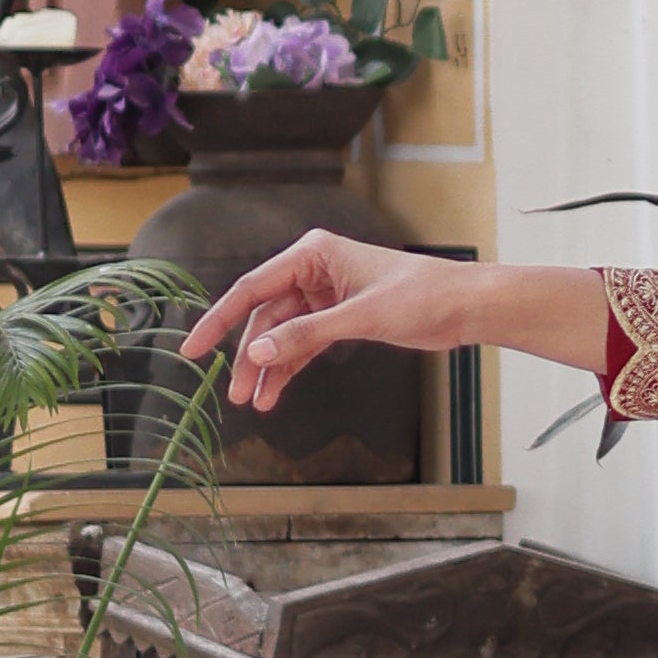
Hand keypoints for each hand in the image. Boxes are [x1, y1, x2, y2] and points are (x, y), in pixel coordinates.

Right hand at [182, 232, 471, 412]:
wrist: (465, 307)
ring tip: (255, 403)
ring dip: (270, 367)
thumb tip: (260, 351)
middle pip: (266, 317)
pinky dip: (291, 367)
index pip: (253, 289)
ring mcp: (326, 294)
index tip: (193, 349)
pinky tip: (275, 394)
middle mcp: (314, 270)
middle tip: (234, 393)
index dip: (220, 320)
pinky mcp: (341, 316)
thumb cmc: (421, 297)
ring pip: (284, 335)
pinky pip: (305, 343)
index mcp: (313, 254)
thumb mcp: (360, 317)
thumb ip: (307, 334)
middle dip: (250, 356)